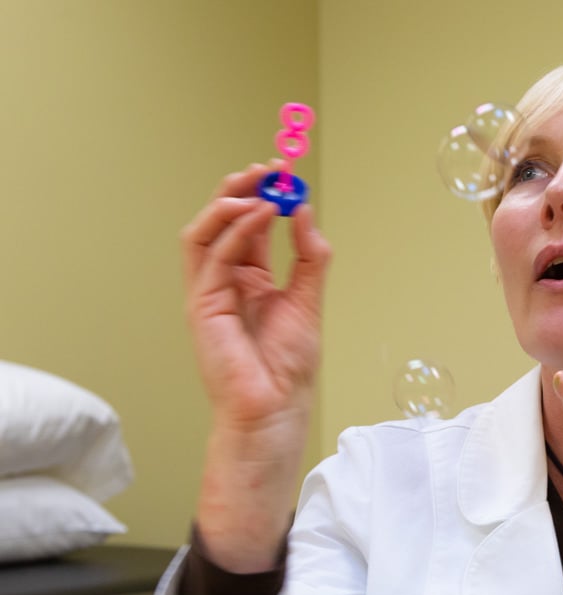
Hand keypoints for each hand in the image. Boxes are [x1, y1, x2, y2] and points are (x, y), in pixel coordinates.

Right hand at [183, 161, 329, 426]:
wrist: (274, 405)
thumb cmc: (288, 365)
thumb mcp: (309, 298)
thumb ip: (309, 256)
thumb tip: (305, 211)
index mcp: (250, 279)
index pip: (251, 227)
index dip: (264, 197)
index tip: (285, 176)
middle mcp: (226, 281)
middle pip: (222, 222)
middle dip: (240, 191)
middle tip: (266, 171)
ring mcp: (209, 291)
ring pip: (204, 231)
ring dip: (229, 202)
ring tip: (258, 186)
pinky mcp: (202, 303)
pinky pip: (212, 255)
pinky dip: (235, 230)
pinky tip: (259, 215)